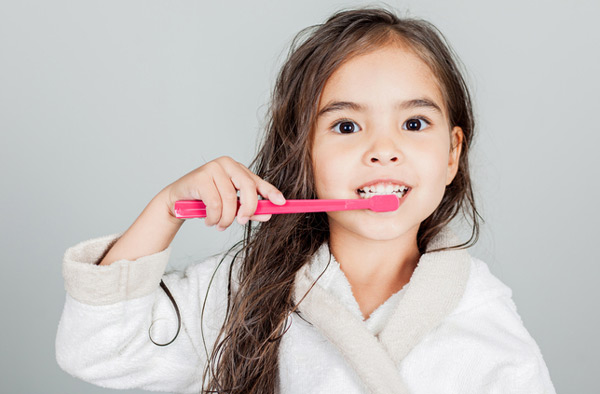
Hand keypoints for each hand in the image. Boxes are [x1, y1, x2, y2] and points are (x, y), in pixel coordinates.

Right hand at [161, 156, 284, 230]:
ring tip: (219, 224)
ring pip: (230, 200)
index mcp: (237, 169)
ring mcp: (213, 168)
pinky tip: (209, 220)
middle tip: (242, 221)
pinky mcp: (200, 177)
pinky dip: (213, 217)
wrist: (178, 201)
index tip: (281, 203)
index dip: (270, 192)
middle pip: (247, 187)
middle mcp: (227, 164)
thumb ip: (250, 210)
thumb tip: (268, 214)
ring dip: (226, 218)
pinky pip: (215, 204)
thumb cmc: (207, 202)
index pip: (257, 181)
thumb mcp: (231, 206)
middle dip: (248, 208)